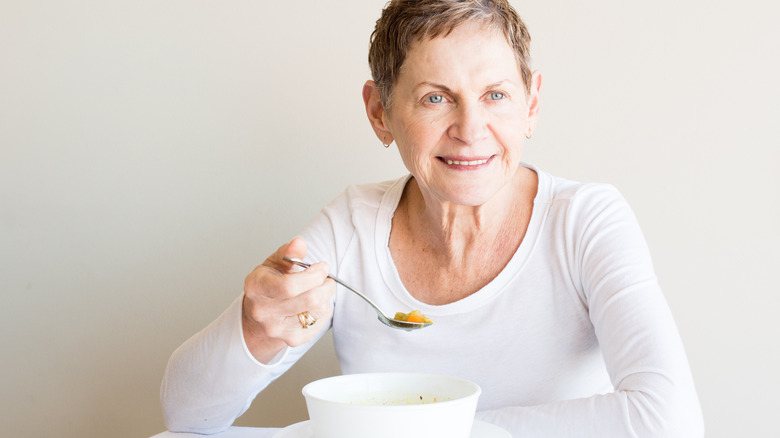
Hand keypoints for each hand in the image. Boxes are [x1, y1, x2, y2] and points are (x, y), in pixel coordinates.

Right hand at [242, 237, 334, 362]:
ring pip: (317, 312)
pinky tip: (313, 304)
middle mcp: (263, 311)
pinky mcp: (291, 339)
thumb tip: (299, 243)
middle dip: (325, 286)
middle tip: (326, 279)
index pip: (290, 285)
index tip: (322, 267)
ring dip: (325, 298)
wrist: (259, 312)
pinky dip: (322, 311)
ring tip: (318, 290)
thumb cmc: (269, 283)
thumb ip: (288, 252)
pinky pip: (319, 324)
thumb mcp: (274, 262)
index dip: (313, 275)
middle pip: (308, 300)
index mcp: (256, 287)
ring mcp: (276, 328)